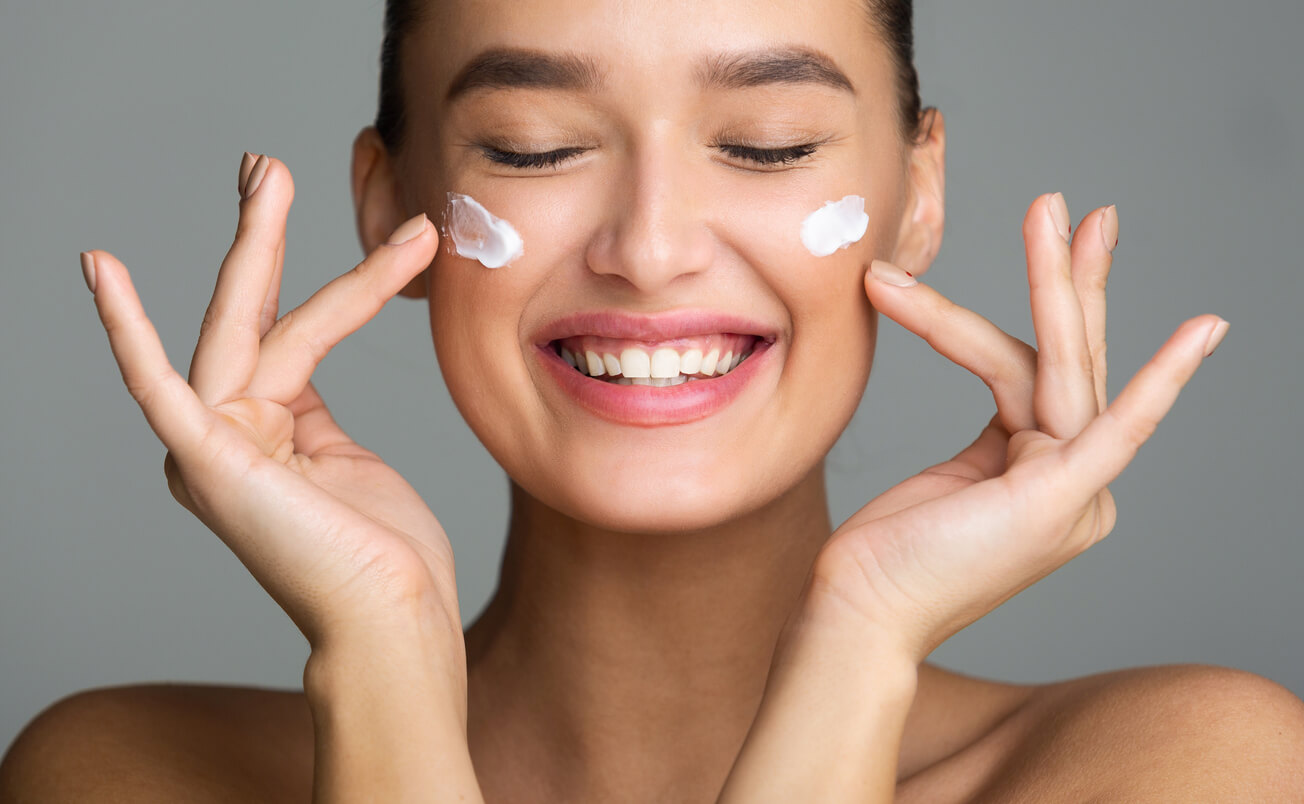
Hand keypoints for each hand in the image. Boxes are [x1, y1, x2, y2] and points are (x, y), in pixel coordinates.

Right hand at [82, 154, 455, 651]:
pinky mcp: (208, 461)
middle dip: (259, 234)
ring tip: (268, 173)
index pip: (284, 330)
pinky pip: (158, 388)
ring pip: (244, 330)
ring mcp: (212, 447)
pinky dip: (126, 331)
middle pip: (247, 315)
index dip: (297, 269)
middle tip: (267, 162)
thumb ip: (309, 408)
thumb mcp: (343, 457)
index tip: (313, 210)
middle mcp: (227, 434)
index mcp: (261, 431)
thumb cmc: (384, 552)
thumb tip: (301, 357)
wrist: (394, 619)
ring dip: (258, 246)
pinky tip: (99, 270)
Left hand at [805, 193, 1227, 661]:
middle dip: (1073, 276)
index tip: (1050, 237)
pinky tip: (1203, 333)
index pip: (1044, 372)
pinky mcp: (1061, 501)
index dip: (1052, 303)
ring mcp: (1075, 498)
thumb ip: (992, 430)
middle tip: (1066, 204)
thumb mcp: (951, 475)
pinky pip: (1116, 427)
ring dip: (1054, 282)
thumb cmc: (887, 552)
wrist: (857, 613)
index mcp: (1050, 478)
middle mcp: (1076, 488)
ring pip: (1061, 368)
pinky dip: (1160, 380)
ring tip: (1046, 209)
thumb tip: (995, 362)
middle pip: (1072, 361)